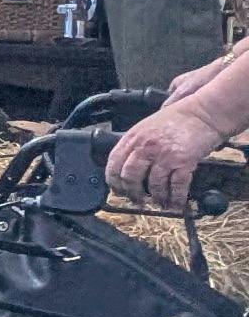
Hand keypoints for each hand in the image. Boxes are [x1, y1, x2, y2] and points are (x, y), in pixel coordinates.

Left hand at [111, 100, 226, 210]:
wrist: (203, 113)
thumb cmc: (176, 119)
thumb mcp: (146, 127)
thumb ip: (135, 144)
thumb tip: (127, 164)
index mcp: (132, 138)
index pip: (114, 164)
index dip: (114, 181)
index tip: (118, 190)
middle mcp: (145, 147)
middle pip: (130, 177)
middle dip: (133, 193)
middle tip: (138, 200)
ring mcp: (164, 155)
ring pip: (154, 185)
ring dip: (157, 197)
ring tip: (160, 203)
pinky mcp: (183, 161)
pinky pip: (176, 186)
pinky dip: (176, 198)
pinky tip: (177, 203)